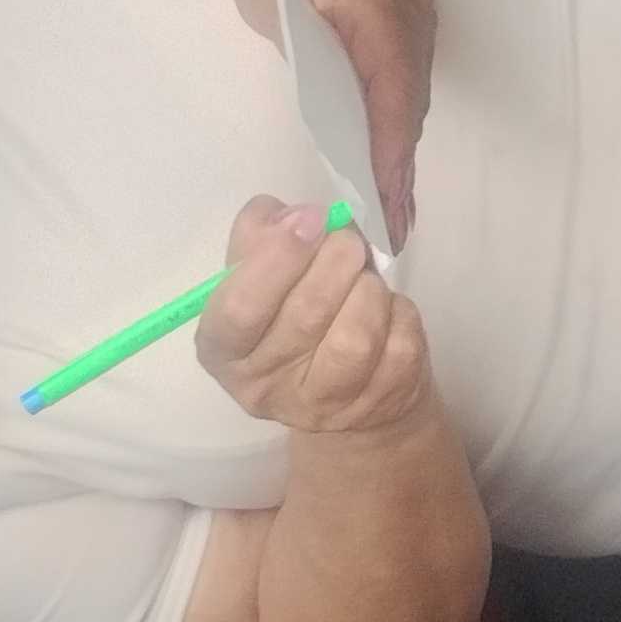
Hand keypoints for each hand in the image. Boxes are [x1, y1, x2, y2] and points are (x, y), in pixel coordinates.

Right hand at [192, 197, 434, 438]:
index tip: (312, 219)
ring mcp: (323, 404)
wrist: (344, 389)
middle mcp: (264, 385)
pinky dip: (398, 312)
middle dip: (336, 261)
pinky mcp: (377, 401)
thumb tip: (295, 217)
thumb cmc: (292, 315)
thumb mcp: (260, 274)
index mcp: (223, 349)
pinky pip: (397, 345)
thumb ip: (262, 235)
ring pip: (356, 336)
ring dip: (368, 288)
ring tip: (364, 278)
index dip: (279, 257)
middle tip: (346, 242)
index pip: (240, 308)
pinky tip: (385, 311)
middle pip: (305, 315)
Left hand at [237, 0, 434, 247]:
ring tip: (397, 217)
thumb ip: (305, 54)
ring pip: (413, 96)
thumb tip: (338, 119)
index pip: (389, 80)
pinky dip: (401, 129)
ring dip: (404, 154)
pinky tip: (395, 173)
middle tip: (393, 230)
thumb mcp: (269, 0)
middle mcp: (407, 7)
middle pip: (408, 97)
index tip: (386, 194)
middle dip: (400, 165)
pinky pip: (411, 84)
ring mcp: (418, 15)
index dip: (388, 141)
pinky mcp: (417, 25)